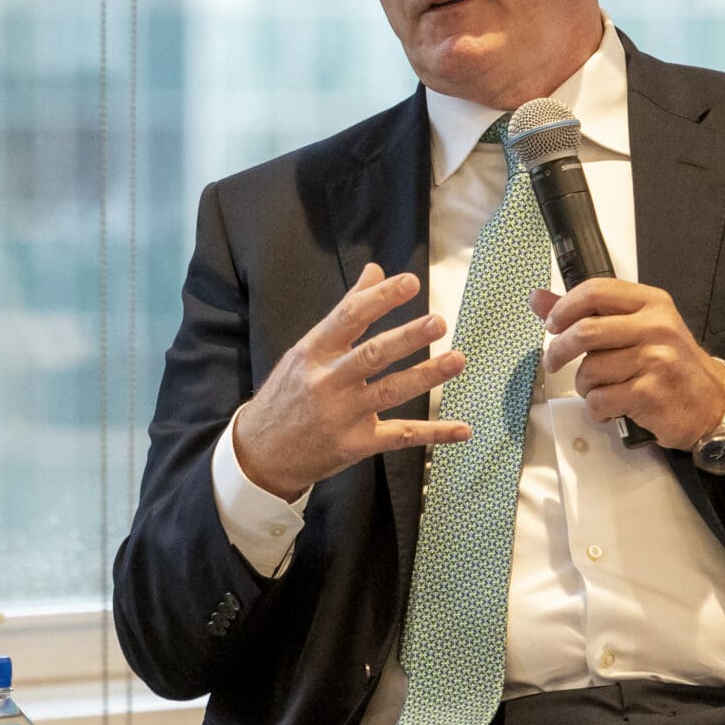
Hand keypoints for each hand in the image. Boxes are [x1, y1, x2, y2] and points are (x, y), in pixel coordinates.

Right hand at [230, 262, 471, 499]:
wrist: (261, 453)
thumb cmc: (288, 393)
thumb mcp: (306, 350)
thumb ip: (345, 311)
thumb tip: (375, 271)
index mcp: (313, 352)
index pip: (348, 318)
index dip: (380, 299)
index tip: (409, 283)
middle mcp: (326, 382)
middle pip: (371, 355)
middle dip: (407, 338)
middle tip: (438, 322)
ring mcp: (341, 415)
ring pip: (389, 392)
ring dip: (426, 376)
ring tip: (457, 360)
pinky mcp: (355, 445)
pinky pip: (400, 436)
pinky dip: (434, 433)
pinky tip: (463, 429)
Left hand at [532, 279, 724, 450]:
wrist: (712, 402)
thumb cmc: (669, 362)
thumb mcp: (636, 327)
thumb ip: (587, 313)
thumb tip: (536, 298)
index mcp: (651, 303)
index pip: (595, 290)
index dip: (563, 307)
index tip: (551, 324)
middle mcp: (656, 327)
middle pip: (585, 331)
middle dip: (558, 350)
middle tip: (552, 362)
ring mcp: (655, 361)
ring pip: (589, 370)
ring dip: (584, 386)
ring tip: (602, 389)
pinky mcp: (650, 394)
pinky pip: (600, 400)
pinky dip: (597, 409)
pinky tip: (612, 408)